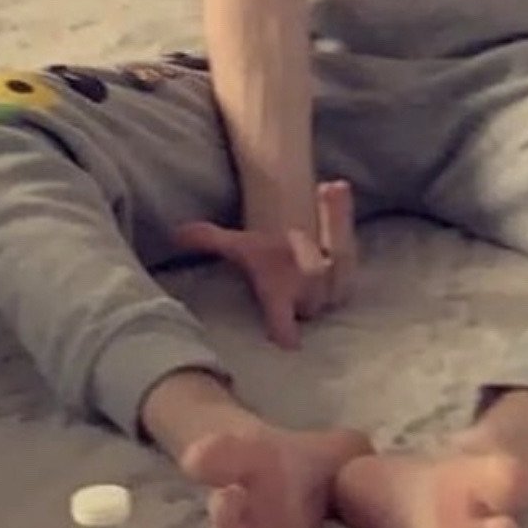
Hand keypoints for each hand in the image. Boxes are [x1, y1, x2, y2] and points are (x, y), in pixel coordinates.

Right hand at [170, 180, 357, 350]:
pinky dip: (344, 213)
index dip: (285, 331)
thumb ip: (209, 241)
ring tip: (328, 188)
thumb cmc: (266, 255)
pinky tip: (337, 184)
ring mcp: (334, 281)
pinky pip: (352, 241)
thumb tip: (175, 233)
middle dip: (309, 257)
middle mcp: (309, 296)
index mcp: (279, 298)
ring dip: (335, 222)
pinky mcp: (351, 266)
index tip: (290, 342)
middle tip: (298, 231)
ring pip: (341, 258)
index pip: (281, 324)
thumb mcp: (239, 246)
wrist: (295, 246)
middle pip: (315, 282)